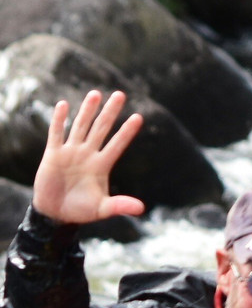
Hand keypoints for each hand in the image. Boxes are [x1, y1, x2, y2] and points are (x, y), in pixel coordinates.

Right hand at [32, 90, 145, 223]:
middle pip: (101, 129)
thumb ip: (120, 205)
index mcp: (102, 166)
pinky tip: (63, 105)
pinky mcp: (53, 154)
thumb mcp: (103, 209)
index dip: (127, 132)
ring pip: (81, 126)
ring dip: (88, 111)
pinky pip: (56, 133)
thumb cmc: (81, 210)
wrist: (56, 213)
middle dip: (110, 112)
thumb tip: (141, 208)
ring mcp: (71, 153)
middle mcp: (88, 155)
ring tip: (96, 94)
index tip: (139, 117)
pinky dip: (59, 120)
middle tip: (120, 94)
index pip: (117, 145)